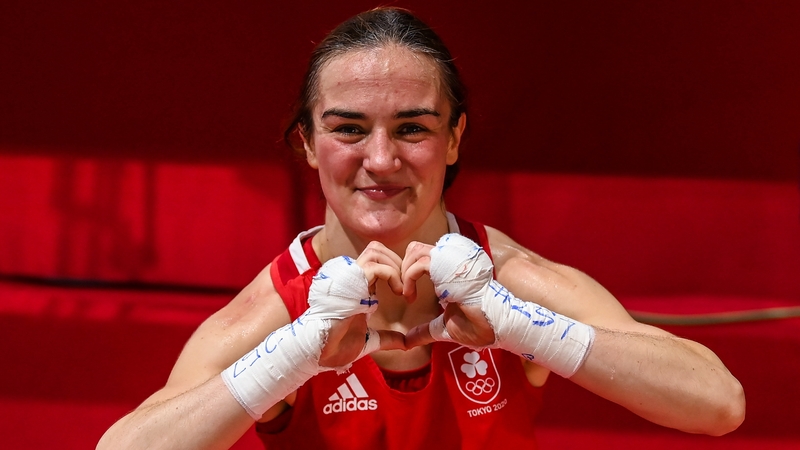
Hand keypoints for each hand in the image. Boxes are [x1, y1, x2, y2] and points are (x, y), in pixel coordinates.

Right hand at [313, 243, 406, 368]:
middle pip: (376, 249)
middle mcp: (351, 278)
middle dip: (396, 262)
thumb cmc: (336, 347)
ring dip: (394, 266)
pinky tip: (398, 292)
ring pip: (375, 251)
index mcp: (356, 287)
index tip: (406, 294)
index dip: (394, 269)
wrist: (319, 353)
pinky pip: (376, 267)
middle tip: (406, 285)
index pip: (376, 260)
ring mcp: (349, 278)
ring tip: (402, 288)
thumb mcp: (369, 340)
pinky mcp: (349, 283)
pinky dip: (392, 275)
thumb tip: (404, 343)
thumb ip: (386, 338)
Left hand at [402, 237, 496, 348]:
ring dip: (405, 272)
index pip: (423, 254)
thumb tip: (407, 341)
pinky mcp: (451, 268)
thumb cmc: (478, 326)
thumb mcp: (444, 326)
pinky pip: (421, 264)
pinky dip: (409, 278)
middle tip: (403, 291)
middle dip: (403, 267)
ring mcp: (452, 261)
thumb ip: (424, 330)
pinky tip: (411, 296)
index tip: (408, 294)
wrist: (495, 328)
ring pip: (416, 251)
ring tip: (406, 293)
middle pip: (416, 248)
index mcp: (451, 269)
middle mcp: (452, 260)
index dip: (409, 270)